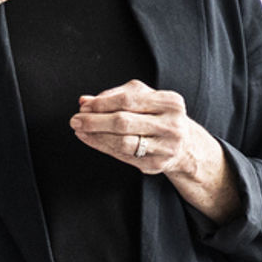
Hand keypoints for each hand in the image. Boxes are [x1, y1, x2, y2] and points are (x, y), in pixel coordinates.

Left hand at [73, 81, 241, 219]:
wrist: (185, 146)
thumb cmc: (160, 117)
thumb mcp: (145, 98)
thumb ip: (116, 96)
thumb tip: (85, 100)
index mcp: (170, 102)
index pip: (129, 99)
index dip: (102, 103)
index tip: (84, 105)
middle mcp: (172, 125)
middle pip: (124, 122)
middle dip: (95, 121)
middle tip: (76, 119)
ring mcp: (166, 147)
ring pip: (122, 142)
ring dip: (96, 137)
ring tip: (81, 130)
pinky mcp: (157, 165)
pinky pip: (124, 156)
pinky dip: (104, 147)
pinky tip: (92, 141)